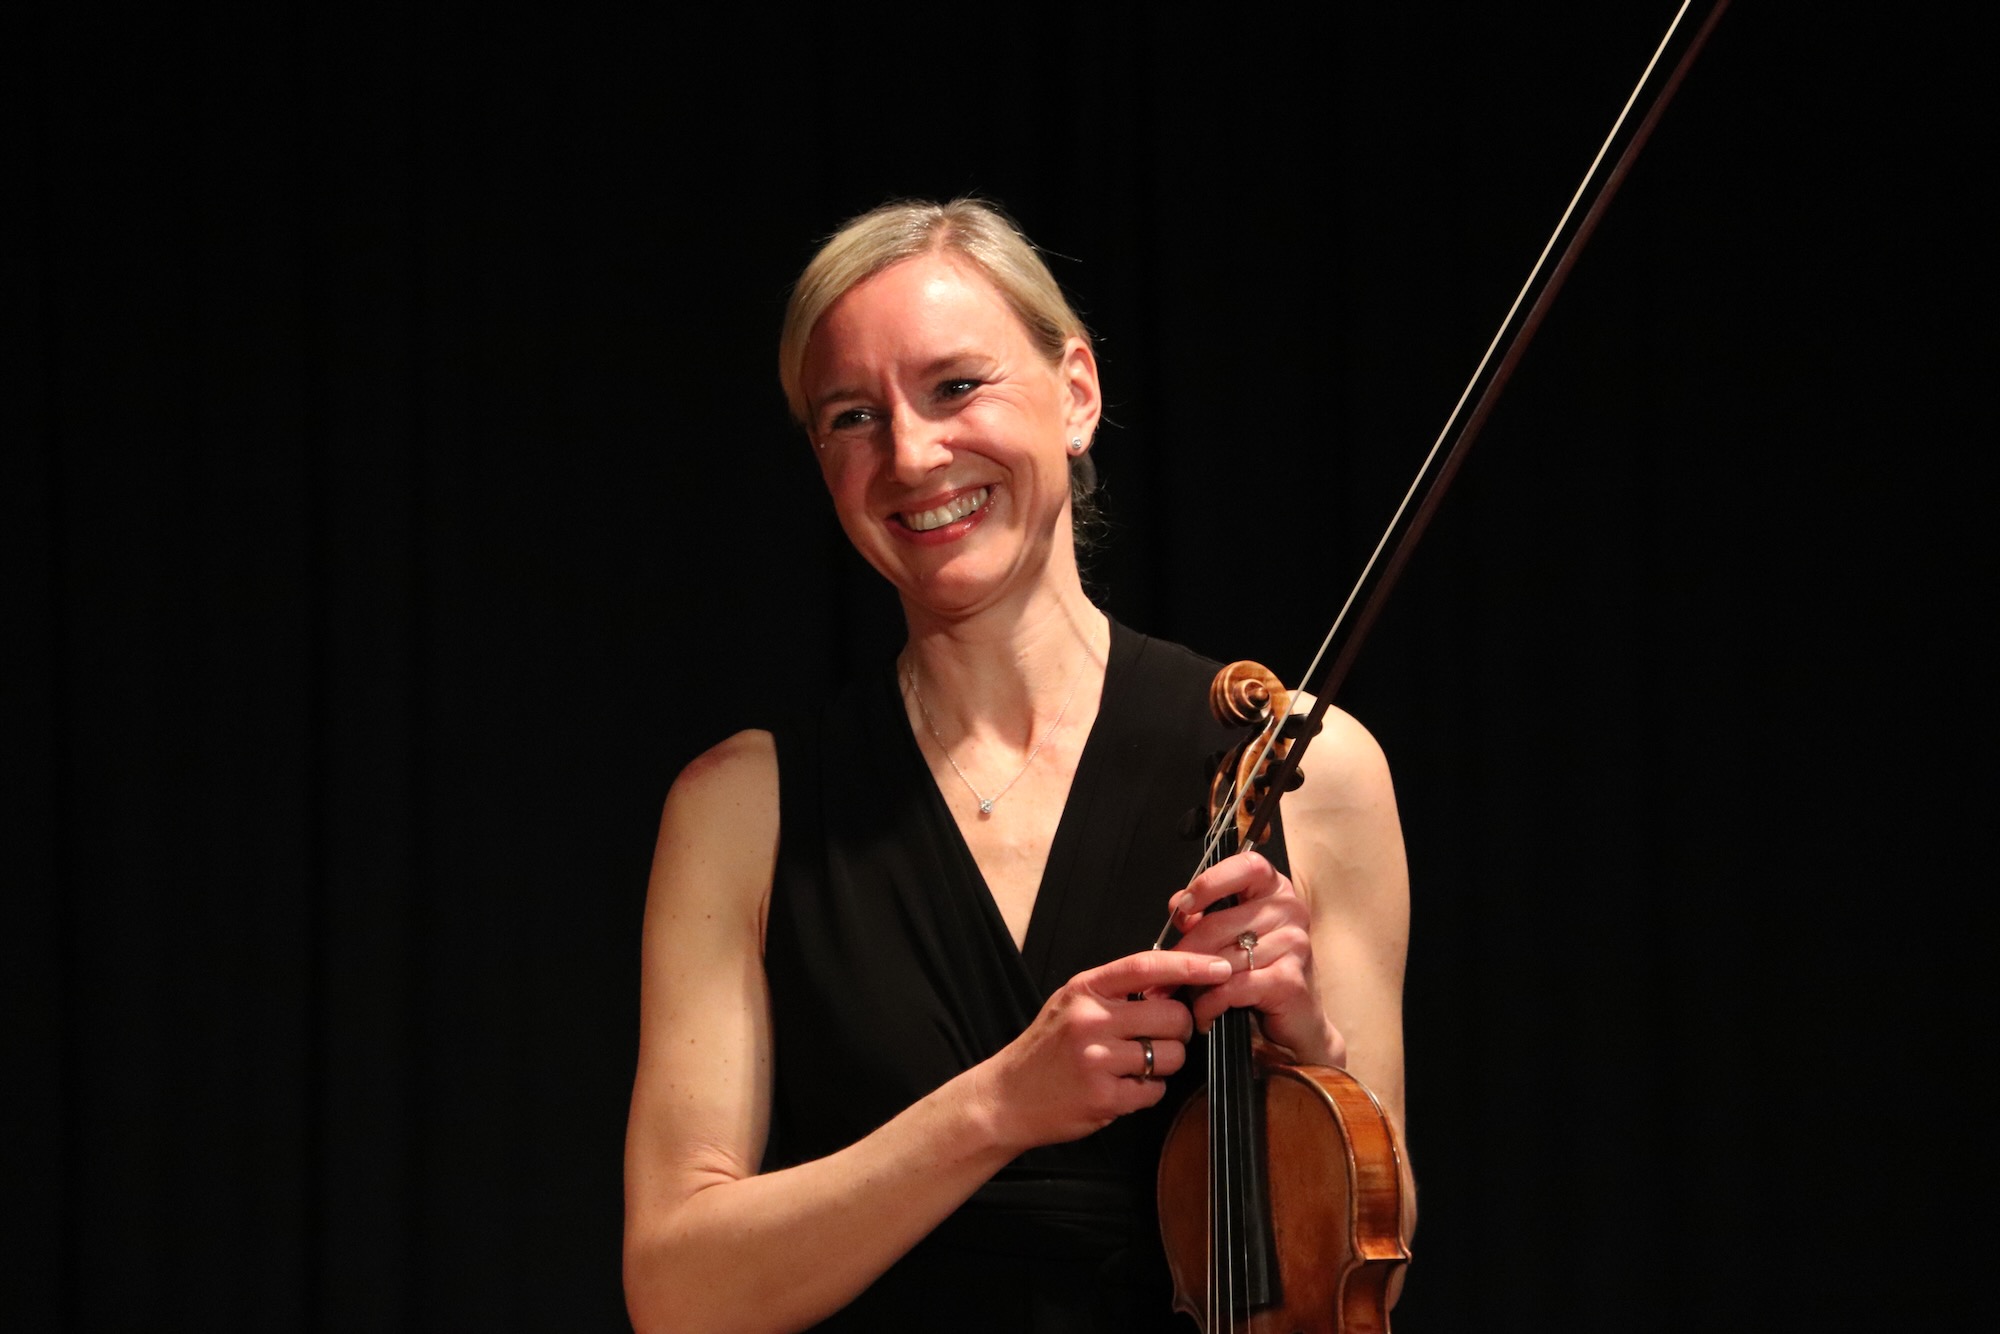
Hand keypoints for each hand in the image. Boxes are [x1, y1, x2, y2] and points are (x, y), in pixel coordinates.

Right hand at [978, 950, 1232, 1149]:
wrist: (1006, 1097)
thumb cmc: (1046, 1048)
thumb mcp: (1071, 1003)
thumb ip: (1116, 992)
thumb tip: (1174, 984)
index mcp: (1085, 989)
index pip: (1148, 966)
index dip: (1191, 965)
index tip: (1222, 966)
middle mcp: (1090, 1020)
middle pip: (1172, 1017)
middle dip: (1180, 1030)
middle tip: (1162, 1037)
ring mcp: (1096, 1060)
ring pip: (1170, 1056)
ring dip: (1164, 1063)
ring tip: (1136, 1065)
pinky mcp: (1103, 1098)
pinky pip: (1154, 1091)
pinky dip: (1147, 1091)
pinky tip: (1122, 1087)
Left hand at [1168, 850, 1344, 1067]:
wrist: (1296, 1023)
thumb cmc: (1259, 973)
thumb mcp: (1232, 936)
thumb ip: (1207, 916)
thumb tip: (1177, 906)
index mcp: (1275, 889)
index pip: (1246, 866)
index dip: (1210, 883)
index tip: (1184, 907)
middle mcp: (1290, 910)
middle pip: (1220, 923)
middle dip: (1186, 952)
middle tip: (1167, 975)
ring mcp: (1294, 944)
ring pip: (1223, 959)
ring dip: (1196, 983)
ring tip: (1186, 998)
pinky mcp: (1289, 980)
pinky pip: (1232, 987)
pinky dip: (1210, 1004)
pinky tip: (1204, 1016)